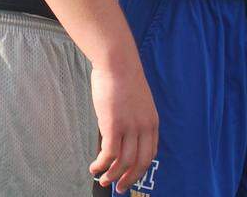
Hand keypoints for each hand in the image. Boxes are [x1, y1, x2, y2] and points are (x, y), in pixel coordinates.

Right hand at [89, 56, 158, 193]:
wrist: (117, 61)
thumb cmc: (122, 77)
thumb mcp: (137, 101)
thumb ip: (133, 118)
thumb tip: (121, 133)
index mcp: (152, 122)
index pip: (150, 153)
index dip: (140, 169)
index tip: (131, 176)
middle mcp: (144, 127)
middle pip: (139, 163)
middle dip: (129, 179)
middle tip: (119, 188)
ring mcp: (130, 127)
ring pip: (123, 162)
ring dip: (112, 175)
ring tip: (102, 179)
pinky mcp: (113, 125)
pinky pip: (109, 154)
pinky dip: (101, 164)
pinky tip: (94, 166)